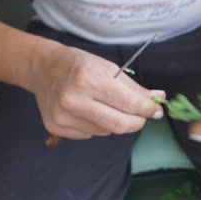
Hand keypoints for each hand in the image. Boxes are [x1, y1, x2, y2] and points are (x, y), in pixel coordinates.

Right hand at [26, 44, 164, 139]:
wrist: (42, 69)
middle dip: (137, 122)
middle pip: (120, 125)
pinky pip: (91, 134)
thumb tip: (158, 98)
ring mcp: (64, 117)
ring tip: (105, 105)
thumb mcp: (108, 68)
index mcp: (88, 80)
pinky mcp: (57, 127)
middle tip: (142, 116)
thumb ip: (133, 88)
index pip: (128, 104)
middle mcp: (74, 101)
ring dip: (115, 122)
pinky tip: (88, 111)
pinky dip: (98, 125)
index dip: (148, 110)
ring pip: (107, 131)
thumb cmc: (78, 64)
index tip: (157, 111)